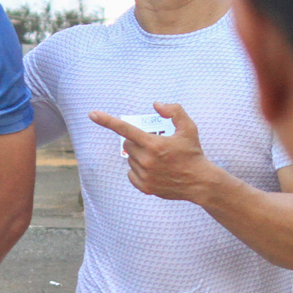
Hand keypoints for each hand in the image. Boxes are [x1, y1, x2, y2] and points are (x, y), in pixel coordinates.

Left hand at [88, 102, 223, 203]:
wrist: (200, 182)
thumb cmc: (193, 153)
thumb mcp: (189, 128)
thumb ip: (174, 111)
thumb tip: (156, 105)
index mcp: (154, 144)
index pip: (126, 129)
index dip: (107, 120)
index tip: (92, 114)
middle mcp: (147, 160)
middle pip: (128, 144)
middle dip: (136, 141)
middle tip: (152, 144)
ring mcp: (145, 175)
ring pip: (130, 159)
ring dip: (138, 155)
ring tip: (158, 159)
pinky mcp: (145, 187)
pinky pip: (131, 174)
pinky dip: (137, 169)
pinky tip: (153, 169)